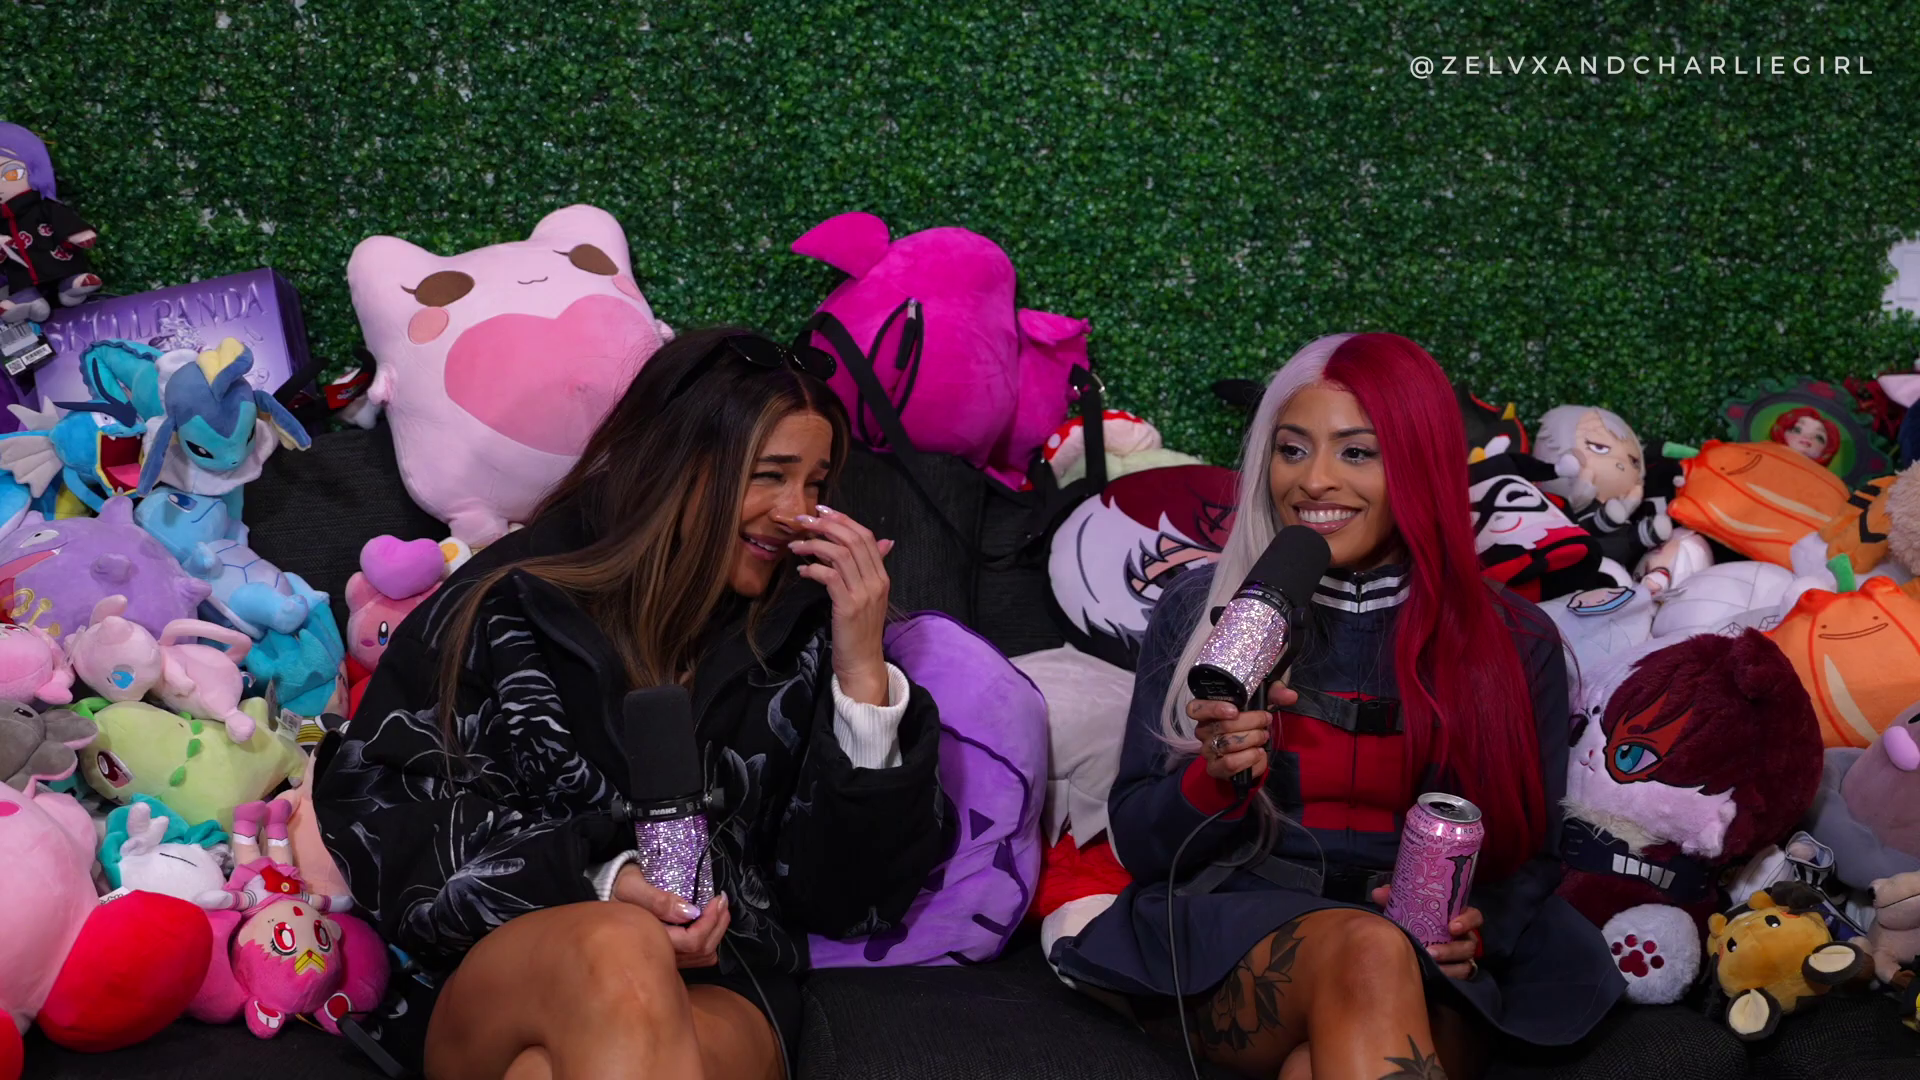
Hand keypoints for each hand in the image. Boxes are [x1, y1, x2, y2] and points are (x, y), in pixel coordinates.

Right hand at [611, 864, 731, 968]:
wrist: (610, 893)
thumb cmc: (620, 887)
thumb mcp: (632, 886)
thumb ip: (658, 900)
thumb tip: (690, 913)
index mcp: (651, 938)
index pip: (691, 942)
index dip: (710, 922)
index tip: (715, 899)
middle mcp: (660, 953)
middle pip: (701, 951)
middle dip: (718, 924)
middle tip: (722, 901)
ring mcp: (666, 957)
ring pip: (703, 956)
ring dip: (717, 932)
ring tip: (720, 910)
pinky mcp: (671, 956)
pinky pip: (698, 958)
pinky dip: (710, 940)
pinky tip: (710, 923)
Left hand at [787, 505, 894, 705]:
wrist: (862, 662)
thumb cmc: (860, 630)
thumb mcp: (869, 596)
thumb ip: (871, 568)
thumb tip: (885, 541)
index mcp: (882, 576)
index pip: (866, 536)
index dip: (844, 520)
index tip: (822, 510)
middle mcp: (876, 581)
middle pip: (853, 540)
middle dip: (826, 525)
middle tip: (803, 520)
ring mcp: (864, 593)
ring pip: (841, 554)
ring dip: (814, 545)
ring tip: (796, 545)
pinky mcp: (848, 606)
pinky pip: (830, 576)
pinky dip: (813, 568)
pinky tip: (802, 569)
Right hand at [1187, 677, 1297, 782]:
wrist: (1248, 750)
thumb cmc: (1250, 720)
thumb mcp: (1263, 701)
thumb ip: (1276, 694)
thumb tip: (1290, 695)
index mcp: (1207, 711)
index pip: (1195, 708)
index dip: (1214, 709)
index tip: (1235, 711)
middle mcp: (1203, 731)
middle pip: (1223, 727)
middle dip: (1251, 724)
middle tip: (1265, 722)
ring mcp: (1207, 750)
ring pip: (1229, 746)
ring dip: (1253, 741)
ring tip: (1263, 738)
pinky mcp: (1215, 769)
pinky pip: (1230, 765)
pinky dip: (1249, 760)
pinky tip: (1259, 754)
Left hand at [1371, 885, 1483, 979]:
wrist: (1408, 948)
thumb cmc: (1414, 923)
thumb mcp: (1405, 909)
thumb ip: (1394, 899)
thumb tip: (1378, 893)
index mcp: (1456, 918)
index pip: (1474, 917)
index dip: (1468, 920)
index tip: (1452, 926)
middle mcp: (1464, 938)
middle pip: (1469, 944)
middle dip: (1451, 949)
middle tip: (1432, 952)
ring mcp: (1463, 958)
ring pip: (1465, 965)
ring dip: (1448, 967)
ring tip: (1430, 967)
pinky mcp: (1458, 974)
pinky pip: (1460, 979)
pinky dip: (1447, 978)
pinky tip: (1432, 977)